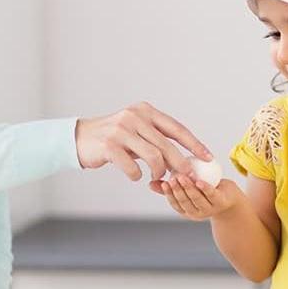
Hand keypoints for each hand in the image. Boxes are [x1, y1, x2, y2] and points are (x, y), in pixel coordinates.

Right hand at [75, 102, 211, 180]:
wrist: (80, 139)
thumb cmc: (113, 139)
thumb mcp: (135, 131)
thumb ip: (156, 139)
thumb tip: (184, 158)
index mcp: (145, 111)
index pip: (176, 128)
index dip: (194, 143)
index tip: (207, 157)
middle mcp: (134, 117)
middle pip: (167, 144)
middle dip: (180, 163)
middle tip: (187, 176)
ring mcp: (121, 130)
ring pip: (153, 156)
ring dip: (158, 172)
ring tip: (156, 177)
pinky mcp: (109, 145)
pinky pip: (133, 167)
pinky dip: (137, 175)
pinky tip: (135, 175)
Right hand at [150, 175, 241, 220]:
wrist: (229, 197)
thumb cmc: (204, 190)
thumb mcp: (186, 189)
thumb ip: (170, 187)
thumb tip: (150, 183)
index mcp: (187, 211)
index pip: (175, 204)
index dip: (169, 195)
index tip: (164, 183)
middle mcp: (197, 213)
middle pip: (185, 201)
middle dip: (177, 190)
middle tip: (172, 178)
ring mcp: (209, 209)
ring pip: (197, 199)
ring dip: (189, 188)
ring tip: (183, 177)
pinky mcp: (221, 202)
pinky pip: (211, 194)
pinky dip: (205, 188)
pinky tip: (198, 181)